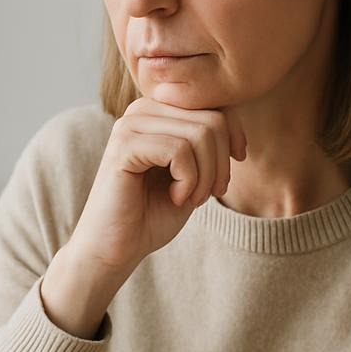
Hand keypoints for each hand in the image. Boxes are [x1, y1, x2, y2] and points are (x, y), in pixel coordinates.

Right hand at [66, 97, 246, 276]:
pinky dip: (189, 180)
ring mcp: (129, 125)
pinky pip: (179, 151)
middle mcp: (141, 110)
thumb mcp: (193, 173)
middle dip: (221, 162)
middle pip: (211, 119)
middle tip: (211, 193)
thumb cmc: (153, 214)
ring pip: (200, 134)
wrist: (115, 248)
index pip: (213, 104)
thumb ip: (208, 142)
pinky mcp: (124, 146)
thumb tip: (236, 119)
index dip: (234, 135)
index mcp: (157, 110)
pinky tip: (177, 198)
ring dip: (206, 175)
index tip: (232, 166)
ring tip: (193, 198)